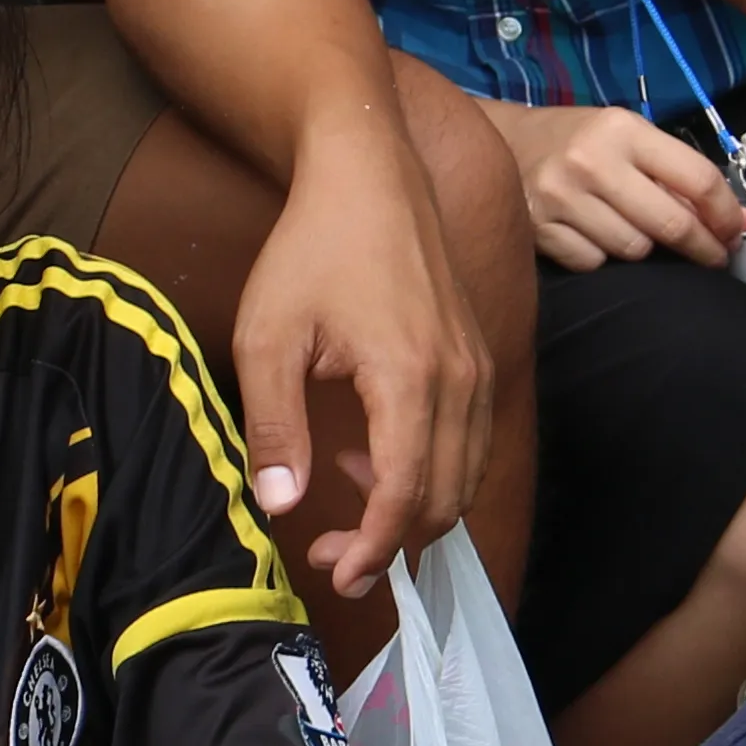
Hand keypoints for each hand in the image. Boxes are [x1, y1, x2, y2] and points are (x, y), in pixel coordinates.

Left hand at [226, 124, 489, 600]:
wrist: (368, 171)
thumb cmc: (312, 248)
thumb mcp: (268, 338)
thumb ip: (276, 428)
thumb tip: (282, 506)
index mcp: (410, 378)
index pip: (406, 496)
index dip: (374, 550)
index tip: (337, 574)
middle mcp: (459, 379)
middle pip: (446, 499)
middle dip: (393, 543)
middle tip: (333, 555)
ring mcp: (476, 366)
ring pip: (464, 475)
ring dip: (413, 508)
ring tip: (346, 497)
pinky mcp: (476, 356)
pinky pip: (468, 440)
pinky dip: (430, 469)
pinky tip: (372, 454)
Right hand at [489, 102, 741, 271]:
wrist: (503, 142)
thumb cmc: (580, 140)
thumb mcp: (628, 138)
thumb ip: (680, 175)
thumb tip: (745, 221)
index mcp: (623, 130)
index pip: (697, 179)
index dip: (726, 215)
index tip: (735, 234)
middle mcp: (592, 161)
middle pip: (670, 224)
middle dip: (702, 248)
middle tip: (712, 256)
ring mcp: (561, 197)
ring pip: (633, 250)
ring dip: (645, 249)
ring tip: (638, 232)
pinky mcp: (538, 229)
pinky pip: (594, 262)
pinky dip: (603, 257)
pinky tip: (596, 236)